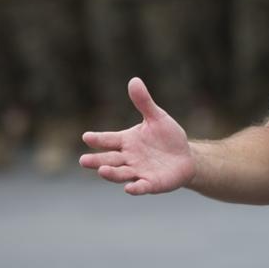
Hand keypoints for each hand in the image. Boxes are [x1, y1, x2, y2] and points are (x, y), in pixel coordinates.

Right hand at [80, 77, 194, 194]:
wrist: (185, 157)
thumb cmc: (167, 137)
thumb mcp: (157, 117)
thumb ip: (144, 102)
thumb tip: (134, 80)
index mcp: (126, 141)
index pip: (108, 140)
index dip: (97, 139)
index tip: (86, 137)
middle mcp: (128, 158)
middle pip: (109, 159)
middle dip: (96, 161)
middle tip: (83, 161)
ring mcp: (138, 171)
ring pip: (121, 173)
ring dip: (111, 173)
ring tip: (102, 171)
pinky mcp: (151, 183)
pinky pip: (142, 186)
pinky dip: (136, 188)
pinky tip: (130, 188)